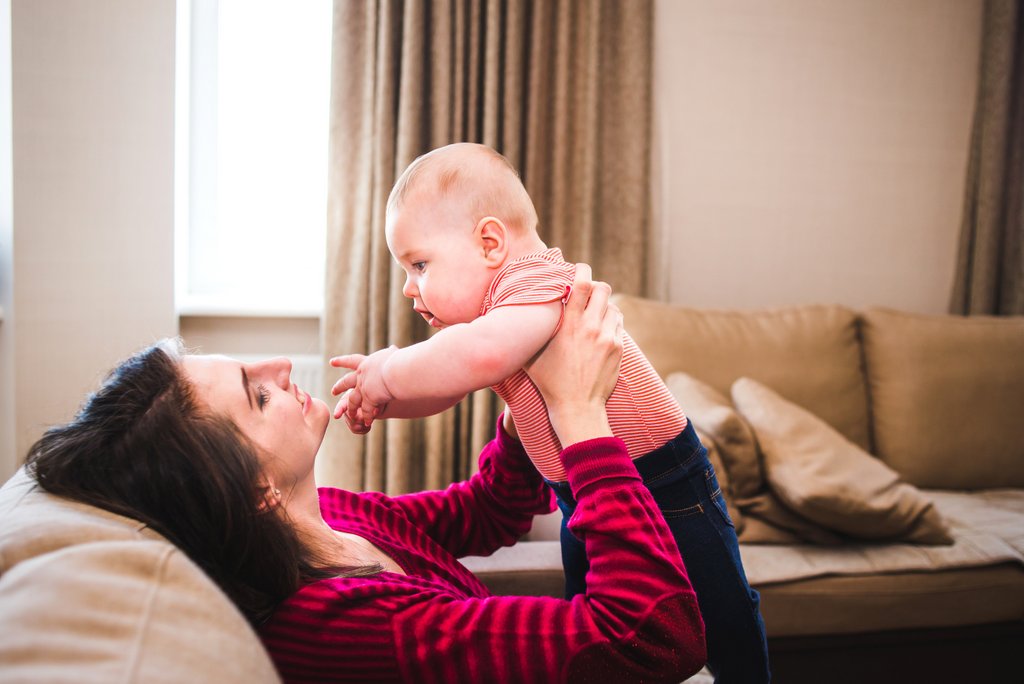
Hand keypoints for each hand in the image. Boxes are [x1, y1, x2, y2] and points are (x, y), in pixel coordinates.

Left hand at [331, 346, 398, 429]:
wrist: (397, 371)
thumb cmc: (399, 361)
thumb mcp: (392, 355)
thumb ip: (391, 353)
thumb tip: (393, 347)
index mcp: (366, 363)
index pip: (351, 361)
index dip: (341, 361)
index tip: (331, 362)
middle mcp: (361, 375)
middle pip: (346, 382)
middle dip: (339, 387)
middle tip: (333, 391)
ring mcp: (363, 388)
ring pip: (353, 400)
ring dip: (352, 408)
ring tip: (351, 415)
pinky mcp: (369, 399)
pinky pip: (367, 411)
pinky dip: (368, 417)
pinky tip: (369, 423)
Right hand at [523, 264, 622, 445]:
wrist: (577, 407)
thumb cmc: (549, 381)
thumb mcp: (531, 354)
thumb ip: (528, 331)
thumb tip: (512, 313)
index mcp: (569, 325)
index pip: (581, 283)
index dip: (581, 270)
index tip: (578, 269)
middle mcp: (590, 327)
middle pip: (603, 288)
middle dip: (595, 285)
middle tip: (587, 291)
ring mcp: (607, 337)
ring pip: (612, 305)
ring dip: (603, 304)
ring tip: (593, 313)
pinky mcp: (618, 348)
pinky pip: (618, 324)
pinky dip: (610, 321)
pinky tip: (600, 329)